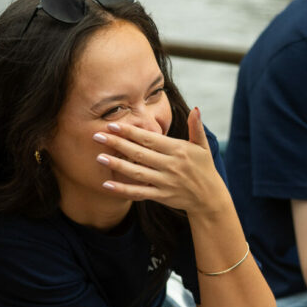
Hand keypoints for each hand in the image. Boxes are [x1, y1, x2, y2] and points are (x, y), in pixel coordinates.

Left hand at [95, 108, 229, 214]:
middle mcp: (171, 165)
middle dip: (117, 144)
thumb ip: (196, 127)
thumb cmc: (204, 168)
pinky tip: (107, 184)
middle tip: (96, 136)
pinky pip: (139, 192)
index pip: (149, 138)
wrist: (210, 198)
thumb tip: (196, 108)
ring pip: (137, 172)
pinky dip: (123, 190)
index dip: (130, 132)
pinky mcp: (162, 196)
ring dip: (117, 165)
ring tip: (99, 157)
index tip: (112, 125)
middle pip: (139, 153)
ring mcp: (165, 182)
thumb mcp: (203, 146)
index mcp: (178, 150)